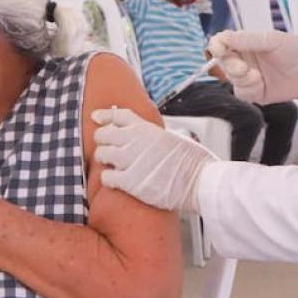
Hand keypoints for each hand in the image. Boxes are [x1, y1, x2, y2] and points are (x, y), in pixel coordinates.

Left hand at [91, 107, 215, 213]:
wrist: (201, 181)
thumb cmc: (194, 163)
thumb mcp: (174, 138)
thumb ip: (154, 137)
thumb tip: (147, 140)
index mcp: (147, 128)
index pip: (118, 115)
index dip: (105, 116)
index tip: (96, 117)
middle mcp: (135, 140)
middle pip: (103, 134)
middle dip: (103, 141)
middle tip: (108, 148)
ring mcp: (131, 160)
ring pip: (101, 154)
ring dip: (105, 160)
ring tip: (113, 165)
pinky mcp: (130, 181)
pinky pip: (106, 177)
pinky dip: (108, 179)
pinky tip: (115, 181)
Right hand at [208, 30, 297, 103]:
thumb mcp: (272, 40)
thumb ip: (247, 40)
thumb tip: (225, 38)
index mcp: (246, 43)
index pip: (222, 43)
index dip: (217, 46)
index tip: (221, 50)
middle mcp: (245, 59)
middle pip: (223, 63)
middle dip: (230, 66)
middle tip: (243, 67)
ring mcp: (250, 76)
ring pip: (231, 80)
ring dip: (241, 79)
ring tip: (257, 76)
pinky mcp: (256, 92)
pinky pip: (241, 93)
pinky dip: (248, 89)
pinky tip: (260, 84)